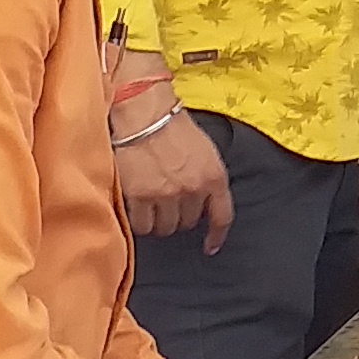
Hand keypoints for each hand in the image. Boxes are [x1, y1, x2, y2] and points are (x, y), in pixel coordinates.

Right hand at [117, 113, 233, 249]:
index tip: (210, 246)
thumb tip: (201, 201)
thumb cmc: (171, 125)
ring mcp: (166, 194)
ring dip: (157, 220)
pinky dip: (139, 220)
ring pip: (164, 228)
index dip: (216, 235)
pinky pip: (141, 225)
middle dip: (178, 216)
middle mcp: (193, 189)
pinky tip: (136, 208)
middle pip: (187, 223)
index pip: (222, 215)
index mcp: (214, 176)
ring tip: (149, 203)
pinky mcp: (140, 196)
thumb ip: (205, 177)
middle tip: (166, 202)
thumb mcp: (204, 150)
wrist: (144, 112)